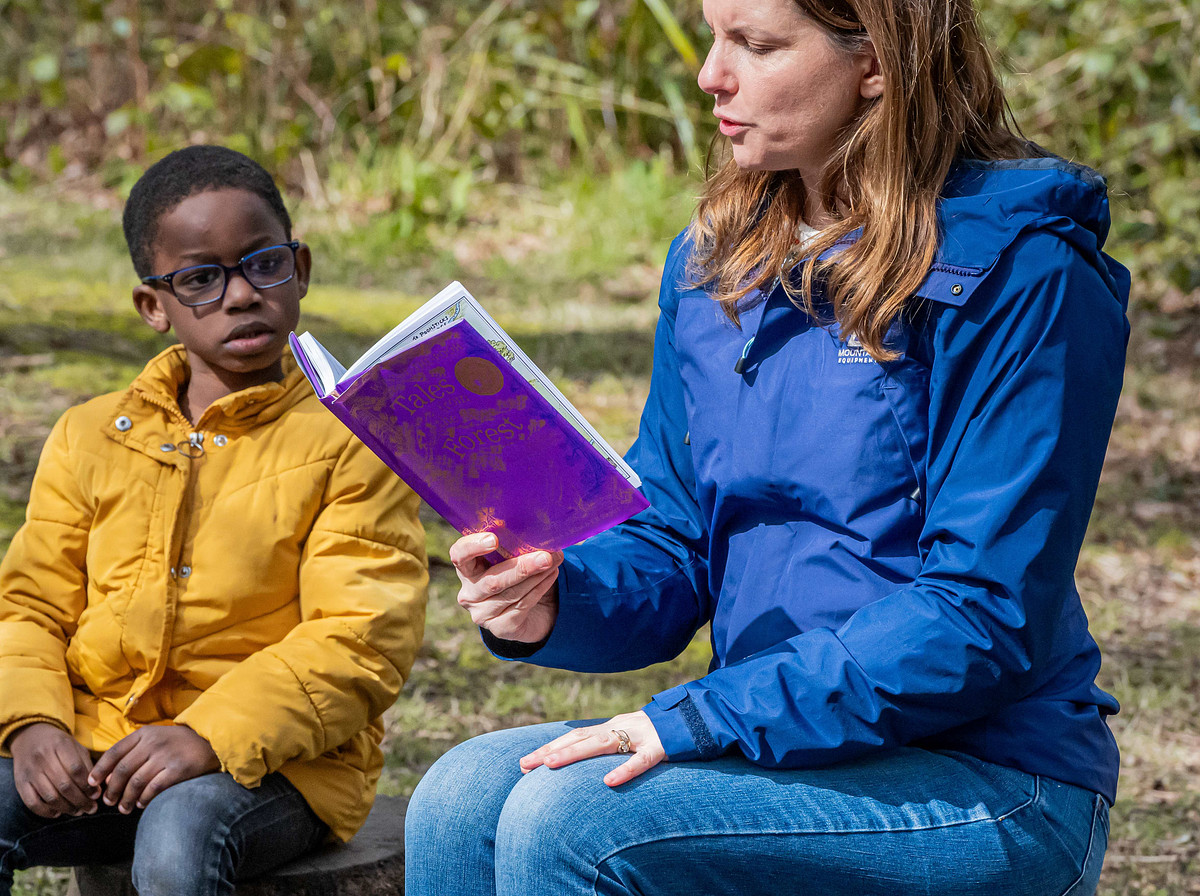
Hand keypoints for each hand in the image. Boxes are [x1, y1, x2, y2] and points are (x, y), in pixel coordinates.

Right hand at [10, 722, 99, 817]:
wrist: (29, 737)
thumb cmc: (59, 745)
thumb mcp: (75, 747)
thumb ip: (87, 766)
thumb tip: (96, 792)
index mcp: (60, 745)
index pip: (76, 769)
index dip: (88, 785)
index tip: (97, 795)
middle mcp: (43, 758)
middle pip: (64, 785)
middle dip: (81, 800)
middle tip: (91, 809)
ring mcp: (30, 771)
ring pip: (50, 796)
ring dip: (67, 808)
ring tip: (79, 812)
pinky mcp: (20, 783)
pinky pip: (32, 803)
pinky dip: (46, 812)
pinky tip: (58, 813)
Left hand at [89, 724, 219, 812]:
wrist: (209, 741)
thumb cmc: (176, 743)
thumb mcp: (154, 739)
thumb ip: (132, 753)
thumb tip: (110, 778)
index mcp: (144, 734)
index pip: (114, 752)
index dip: (100, 770)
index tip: (92, 784)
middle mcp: (153, 743)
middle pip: (123, 770)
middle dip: (112, 790)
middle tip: (108, 802)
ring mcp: (166, 756)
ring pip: (136, 782)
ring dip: (126, 799)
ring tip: (123, 809)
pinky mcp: (178, 769)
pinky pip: (154, 788)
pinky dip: (144, 799)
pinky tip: (141, 804)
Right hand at [451, 532, 562, 642]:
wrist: (529, 612)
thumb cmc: (516, 575)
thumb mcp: (510, 558)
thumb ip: (512, 546)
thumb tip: (538, 531)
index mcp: (466, 569)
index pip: (459, 555)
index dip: (472, 547)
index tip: (494, 539)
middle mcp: (469, 594)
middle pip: (492, 581)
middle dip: (522, 567)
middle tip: (545, 556)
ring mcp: (482, 614)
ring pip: (511, 594)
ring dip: (537, 576)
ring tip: (554, 561)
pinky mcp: (500, 628)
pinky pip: (522, 606)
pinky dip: (540, 589)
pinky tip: (552, 575)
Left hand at [519, 711, 666, 786]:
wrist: (699, 717)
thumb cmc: (663, 733)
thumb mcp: (633, 739)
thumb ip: (612, 748)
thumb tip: (589, 765)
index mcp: (612, 727)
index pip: (575, 737)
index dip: (550, 748)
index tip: (525, 763)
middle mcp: (621, 727)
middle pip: (579, 739)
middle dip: (550, 752)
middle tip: (524, 766)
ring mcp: (640, 735)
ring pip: (602, 745)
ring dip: (573, 755)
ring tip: (550, 766)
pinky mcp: (661, 747)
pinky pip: (641, 761)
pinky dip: (625, 770)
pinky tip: (608, 782)